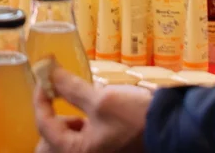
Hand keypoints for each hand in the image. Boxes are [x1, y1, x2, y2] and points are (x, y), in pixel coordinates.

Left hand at [35, 68, 152, 152]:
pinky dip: (81, 127)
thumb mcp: (101, 100)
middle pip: (50, 143)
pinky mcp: (108, 149)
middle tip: (56, 98)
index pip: (45, 126)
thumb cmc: (137, 119)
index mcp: (78, 152)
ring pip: (68, 142)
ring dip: (66, 123)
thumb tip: (49, 71)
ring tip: (78, 106)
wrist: (174, 128)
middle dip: (50, 120)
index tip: (43, 79)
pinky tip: (92, 114)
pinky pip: (84, 141)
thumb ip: (71, 88)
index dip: (40, 100)